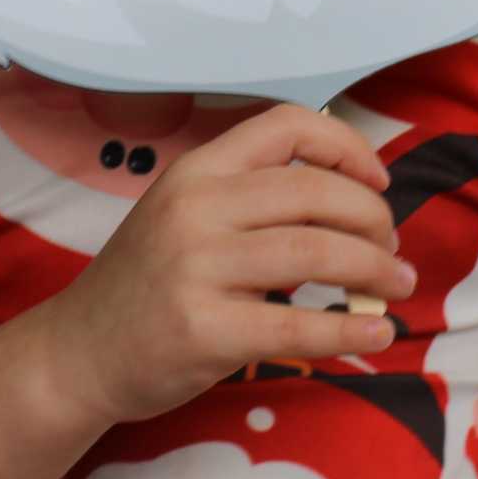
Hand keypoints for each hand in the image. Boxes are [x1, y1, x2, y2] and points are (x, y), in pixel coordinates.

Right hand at [32, 103, 407, 430]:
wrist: (80, 353)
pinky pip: (298, 325)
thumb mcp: (185, 215)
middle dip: (374, 219)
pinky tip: (377, 334)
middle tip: (392, 249)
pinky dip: (350, 330)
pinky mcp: (205, 330)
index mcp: (197, 170)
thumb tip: (354, 200)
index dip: (348, 147)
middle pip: (317, 192)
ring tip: (397, 287)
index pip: (287, 125)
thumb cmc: (147, 283)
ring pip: (317, 253)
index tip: (378, 181)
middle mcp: (196, 207)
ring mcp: (197, 268)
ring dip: (375, 270)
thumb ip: (250, 199)